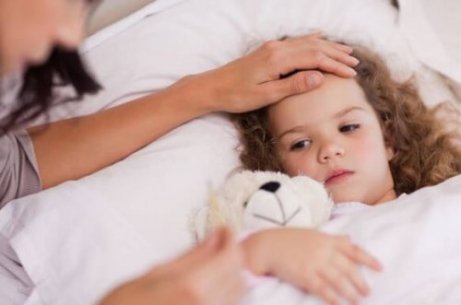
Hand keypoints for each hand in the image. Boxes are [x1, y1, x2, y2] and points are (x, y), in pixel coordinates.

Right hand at [99, 227, 245, 304]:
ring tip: (214, 264)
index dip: (232, 239)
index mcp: (192, 287)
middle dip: (233, 256)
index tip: (226, 230)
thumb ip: (190, 255)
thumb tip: (215, 236)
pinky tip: (210, 286)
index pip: (230, 257)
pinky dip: (226, 293)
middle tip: (219, 244)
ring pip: (238, 294)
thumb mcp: (152, 274)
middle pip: (239, 276)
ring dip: (232, 275)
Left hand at [190, 33, 358, 113]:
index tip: (351, 73)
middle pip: (314, 47)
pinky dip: (312, 42)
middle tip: (354, 62)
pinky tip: (319, 40)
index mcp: (278, 59)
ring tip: (345, 51)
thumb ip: (293, 85)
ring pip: (306, 42)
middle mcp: (277, 48)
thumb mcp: (266, 95)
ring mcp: (272, 47)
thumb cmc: (237, 95)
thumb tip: (319, 77)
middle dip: (336, 54)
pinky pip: (296, 42)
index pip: (315, 58)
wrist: (213, 87)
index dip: (335, 65)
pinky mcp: (268, 51)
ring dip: (327, 46)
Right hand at [242, 228, 381, 304]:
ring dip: (350, 292)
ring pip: (338, 280)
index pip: (353, 249)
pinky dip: (332, 298)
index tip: (380, 268)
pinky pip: (322, 289)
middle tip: (367, 291)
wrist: (268, 246)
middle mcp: (323, 251)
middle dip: (360, 281)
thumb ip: (332, 238)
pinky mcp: (304, 275)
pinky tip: (338, 304)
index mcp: (327, 239)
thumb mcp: (313, 234)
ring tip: (357, 301)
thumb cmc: (290, 239)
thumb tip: (349, 239)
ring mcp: (314, 263)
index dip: (368, 259)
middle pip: (348, 268)